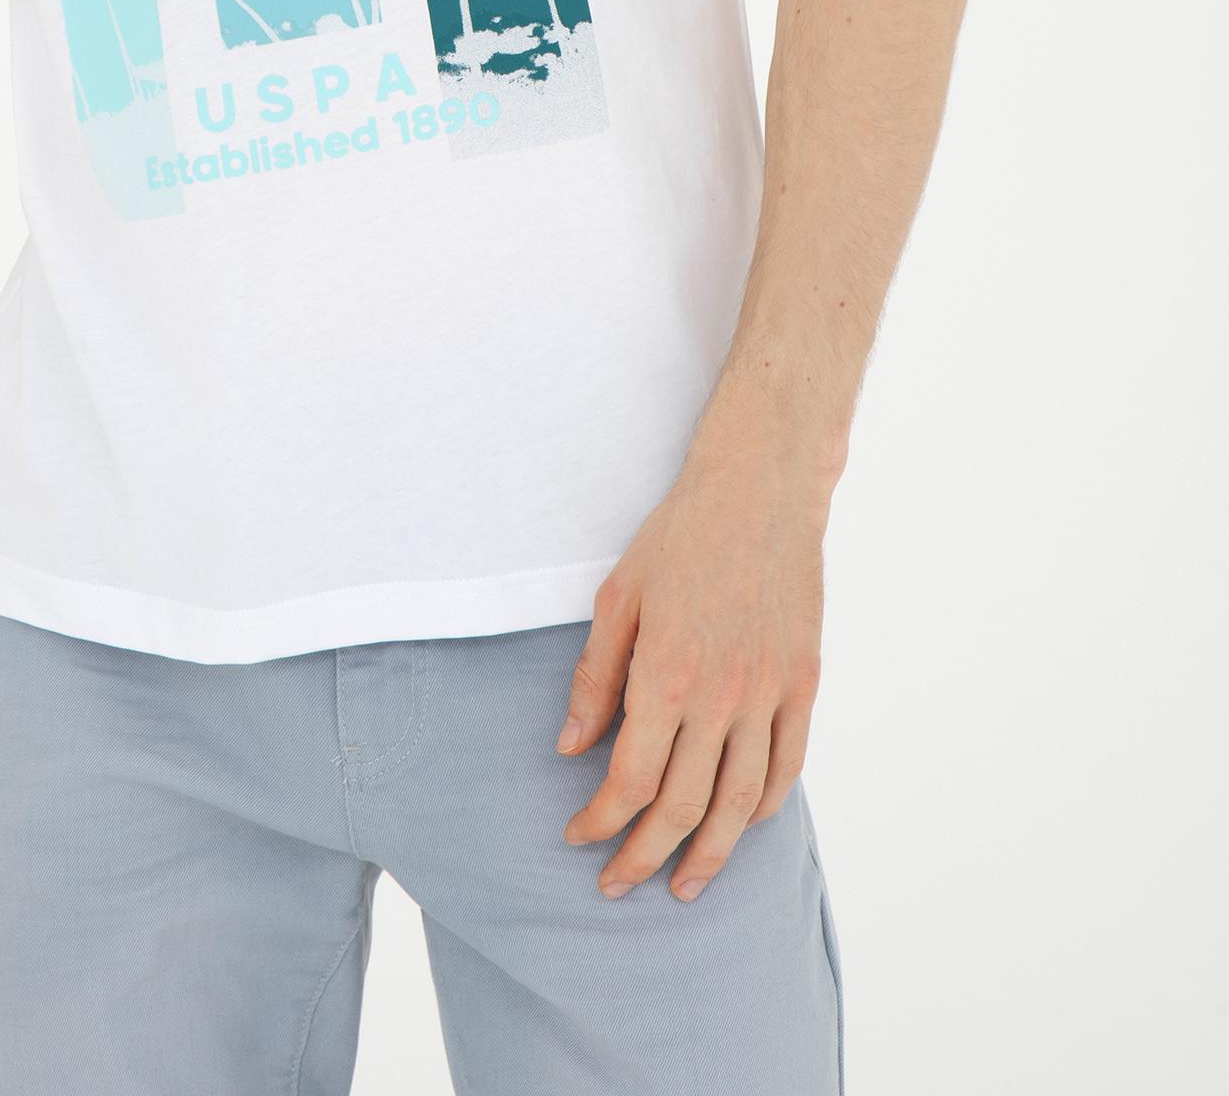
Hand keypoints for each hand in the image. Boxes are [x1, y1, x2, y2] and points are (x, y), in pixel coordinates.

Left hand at [556, 439, 827, 903]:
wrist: (760, 488)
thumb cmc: (679, 534)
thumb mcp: (617, 596)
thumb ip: (595, 678)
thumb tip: (570, 748)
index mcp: (667, 674)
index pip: (630, 779)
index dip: (601, 821)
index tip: (578, 836)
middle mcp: (722, 695)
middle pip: (683, 806)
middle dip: (644, 856)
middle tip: (616, 886)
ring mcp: (770, 692)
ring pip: (742, 802)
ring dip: (711, 853)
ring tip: (684, 885)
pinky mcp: (804, 682)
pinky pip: (788, 764)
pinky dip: (765, 806)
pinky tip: (742, 826)